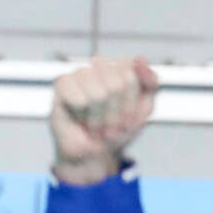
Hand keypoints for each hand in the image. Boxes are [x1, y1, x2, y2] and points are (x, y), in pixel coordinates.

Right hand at [49, 58, 157, 183]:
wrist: (92, 153)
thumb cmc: (117, 129)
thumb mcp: (144, 109)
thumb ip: (150, 83)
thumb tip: (141, 59)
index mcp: (123, 67)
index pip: (133, 76)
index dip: (131, 103)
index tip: (127, 118)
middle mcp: (101, 65)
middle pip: (117, 85)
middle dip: (116, 113)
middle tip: (110, 125)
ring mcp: (81, 73)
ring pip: (98, 95)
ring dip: (99, 118)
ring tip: (95, 124)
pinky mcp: (62, 84)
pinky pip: (79, 100)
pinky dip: (83, 116)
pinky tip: (80, 118)